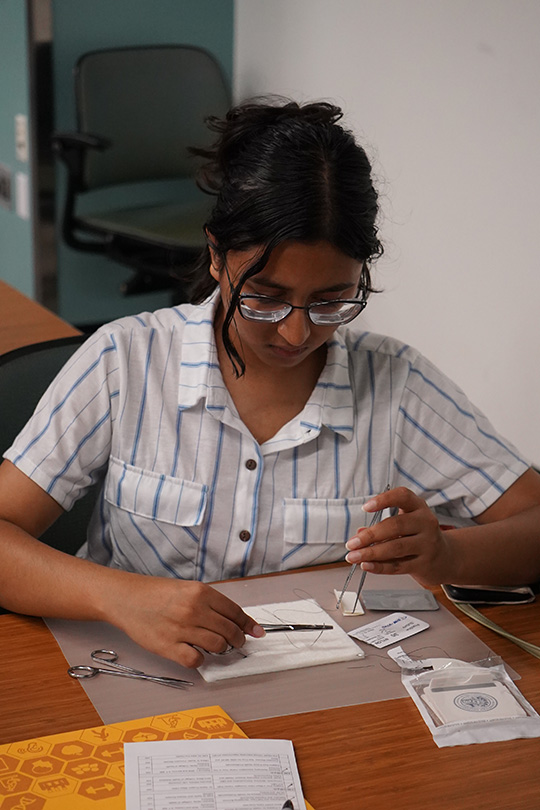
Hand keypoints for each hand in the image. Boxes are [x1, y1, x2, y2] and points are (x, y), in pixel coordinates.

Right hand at [107, 573, 265, 668]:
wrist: (126, 598)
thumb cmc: (156, 593)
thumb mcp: (187, 589)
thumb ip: (210, 603)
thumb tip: (235, 620)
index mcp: (200, 592)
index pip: (234, 611)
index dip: (248, 624)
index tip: (256, 632)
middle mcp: (193, 610)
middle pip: (229, 630)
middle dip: (237, 639)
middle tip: (236, 642)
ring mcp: (181, 629)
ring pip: (217, 646)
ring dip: (221, 649)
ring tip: (215, 646)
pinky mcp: (168, 646)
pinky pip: (195, 660)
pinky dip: (199, 659)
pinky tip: (194, 652)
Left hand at [345, 487, 450, 584]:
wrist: (446, 558)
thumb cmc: (418, 536)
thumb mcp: (404, 524)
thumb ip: (382, 527)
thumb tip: (358, 534)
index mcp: (418, 507)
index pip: (403, 496)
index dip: (384, 500)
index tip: (365, 507)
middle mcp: (426, 523)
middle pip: (395, 526)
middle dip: (370, 535)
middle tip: (351, 543)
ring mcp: (427, 544)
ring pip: (396, 548)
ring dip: (370, 553)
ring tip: (353, 556)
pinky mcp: (425, 564)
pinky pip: (398, 566)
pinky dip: (379, 567)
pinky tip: (366, 565)